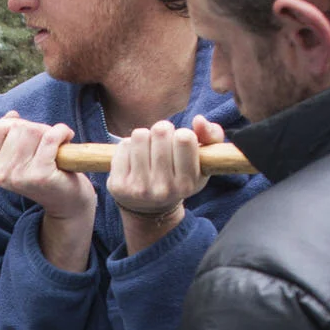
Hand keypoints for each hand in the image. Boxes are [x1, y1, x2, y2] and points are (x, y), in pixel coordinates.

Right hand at [0, 111, 95, 271]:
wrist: (67, 202)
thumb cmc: (46, 173)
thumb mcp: (20, 154)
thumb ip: (11, 134)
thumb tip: (12, 115)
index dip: (15, 125)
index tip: (29, 139)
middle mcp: (1, 174)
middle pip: (16, 126)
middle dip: (36, 129)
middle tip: (46, 145)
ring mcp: (19, 176)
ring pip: (32, 129)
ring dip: (49, 132)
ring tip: (54, 147)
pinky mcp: (40, 175)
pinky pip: (50, 137)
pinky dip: (62, 132)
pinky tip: (67, 139)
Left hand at [108, 115, 222, 253]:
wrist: (150, 209)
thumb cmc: (181, 177)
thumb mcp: (203, 162)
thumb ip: (212, 137)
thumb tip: (198, 120)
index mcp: (187, 184)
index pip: (184, 138)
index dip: (182, 134)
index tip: (180, 145)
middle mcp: (163, 189)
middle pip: (160, 132)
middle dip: (162, 132)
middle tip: (162, 145)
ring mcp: (138, 188)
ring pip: (140, 135)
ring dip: (145, 138)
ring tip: (149, 150)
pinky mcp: (118, 185)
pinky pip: (123, 145)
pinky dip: (129, 146)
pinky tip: (134, 159)